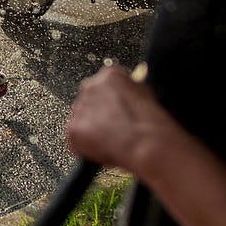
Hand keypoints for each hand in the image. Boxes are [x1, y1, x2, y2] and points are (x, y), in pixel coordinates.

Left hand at [64, 65, 180, 172]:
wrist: (147, 144)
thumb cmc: (152, 124)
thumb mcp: (147, 95)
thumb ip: (130, 91)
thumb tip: (127, 96)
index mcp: (110, 75)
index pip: (103, 87)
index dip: (112, 104)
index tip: (118, 115)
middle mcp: (90, 87)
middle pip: (88, 103)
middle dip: (98, 117)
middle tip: (114, 131)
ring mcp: (79, 108)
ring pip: (81, 121)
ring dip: (92, 132)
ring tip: (113, 142)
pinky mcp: (73, 129)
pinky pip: (76, 140)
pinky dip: (86, 148)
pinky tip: (105, 150)